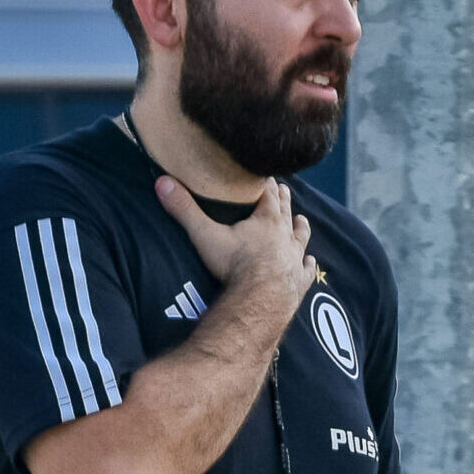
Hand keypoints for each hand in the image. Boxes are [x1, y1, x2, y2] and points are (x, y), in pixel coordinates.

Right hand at [156, 176, 317, 304]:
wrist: (260, 299)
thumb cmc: (235, 265)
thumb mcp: (205, 235)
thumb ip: (184, 210)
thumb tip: (161, 182)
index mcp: (266, 221)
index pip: (267, 194)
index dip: (266, 183)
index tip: (266, 174)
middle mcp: (285, 236)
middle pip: (285, 212)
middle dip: (283, 200)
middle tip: (285, 189)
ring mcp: (295, 259)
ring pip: (301, 238)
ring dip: (301, 228)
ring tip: (302, 220)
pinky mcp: (299, 281)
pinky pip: (307, 270)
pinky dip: (309, 265)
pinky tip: (311, 262)